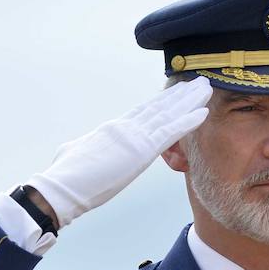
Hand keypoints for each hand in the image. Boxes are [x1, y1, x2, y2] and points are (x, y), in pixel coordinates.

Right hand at [25, 77, 211, 228]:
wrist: (61, 187)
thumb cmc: (64, 176)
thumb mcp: (75, 153)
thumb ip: (85, 147)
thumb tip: (80, 149)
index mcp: (112, 129)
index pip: (143, 111)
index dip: (162, 100)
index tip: (176, 91)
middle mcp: (126, 128)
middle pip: (159, 107)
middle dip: (180, 95)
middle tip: (198, 82)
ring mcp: (134, 137)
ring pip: (169, 114)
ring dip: (190, 101)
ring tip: (206, 88)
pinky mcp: (140, 150)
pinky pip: (170, 132)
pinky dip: (188, 121)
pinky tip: (203, 112)